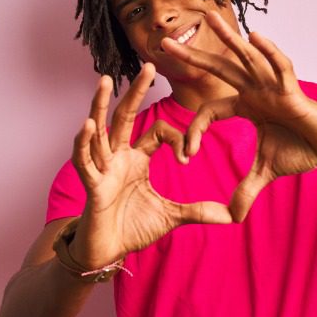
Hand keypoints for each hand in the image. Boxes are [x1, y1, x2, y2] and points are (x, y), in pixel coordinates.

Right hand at [69, 63, 231, 268]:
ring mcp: (101, 168)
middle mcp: (117, 157)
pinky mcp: (91, 185)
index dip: (176, 139)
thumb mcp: (171, 217)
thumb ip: (199, 212)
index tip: (188, 156)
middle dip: (136, 91)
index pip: (157, 133)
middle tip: (150, 64)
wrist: (106, 253)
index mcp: (136, 159)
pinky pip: (84, 160)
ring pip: (100, 130)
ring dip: (99, 105)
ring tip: (103, 80)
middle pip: (126, 116)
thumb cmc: (132, 228)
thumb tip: (232, 216)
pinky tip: (87, 124)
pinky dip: (84, 143)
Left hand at [162, 11, 316, 221]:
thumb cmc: (302, 148)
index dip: (195, 132)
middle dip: (191, 57)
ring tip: (208, 18)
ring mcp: (272, 86)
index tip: (186, 155)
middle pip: (217, 69)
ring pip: (246, 57)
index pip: (210, 110)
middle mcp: (255, 90)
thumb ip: (246, 190)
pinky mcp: (293, 89)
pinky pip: (279, 67)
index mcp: (246, 105)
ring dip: (227, 39)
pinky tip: (254, 36)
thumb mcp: (266, 171)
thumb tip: (232, 217)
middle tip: (163, 43)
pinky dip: (268, 52)